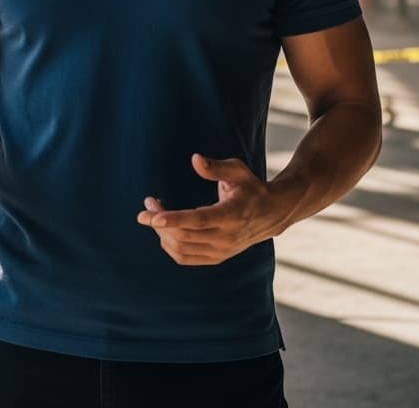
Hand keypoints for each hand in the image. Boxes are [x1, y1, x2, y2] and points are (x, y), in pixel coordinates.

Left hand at [136, 153, 291, 265]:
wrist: (271, 214)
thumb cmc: (250, 187)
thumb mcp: (238, 170)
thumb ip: (216, 166)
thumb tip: (195, 159)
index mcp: (232, 215)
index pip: (199, 220)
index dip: (174, 219)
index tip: (153, 217)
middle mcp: (226, 237)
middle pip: (185, 235)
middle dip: (160, 221)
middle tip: (148, 204)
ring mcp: (221, 251)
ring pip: (182, 249)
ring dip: (162, 233)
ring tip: (153, 214)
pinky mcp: (216, 257)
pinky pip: (185, 258)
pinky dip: (170, 246)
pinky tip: (164, 230)